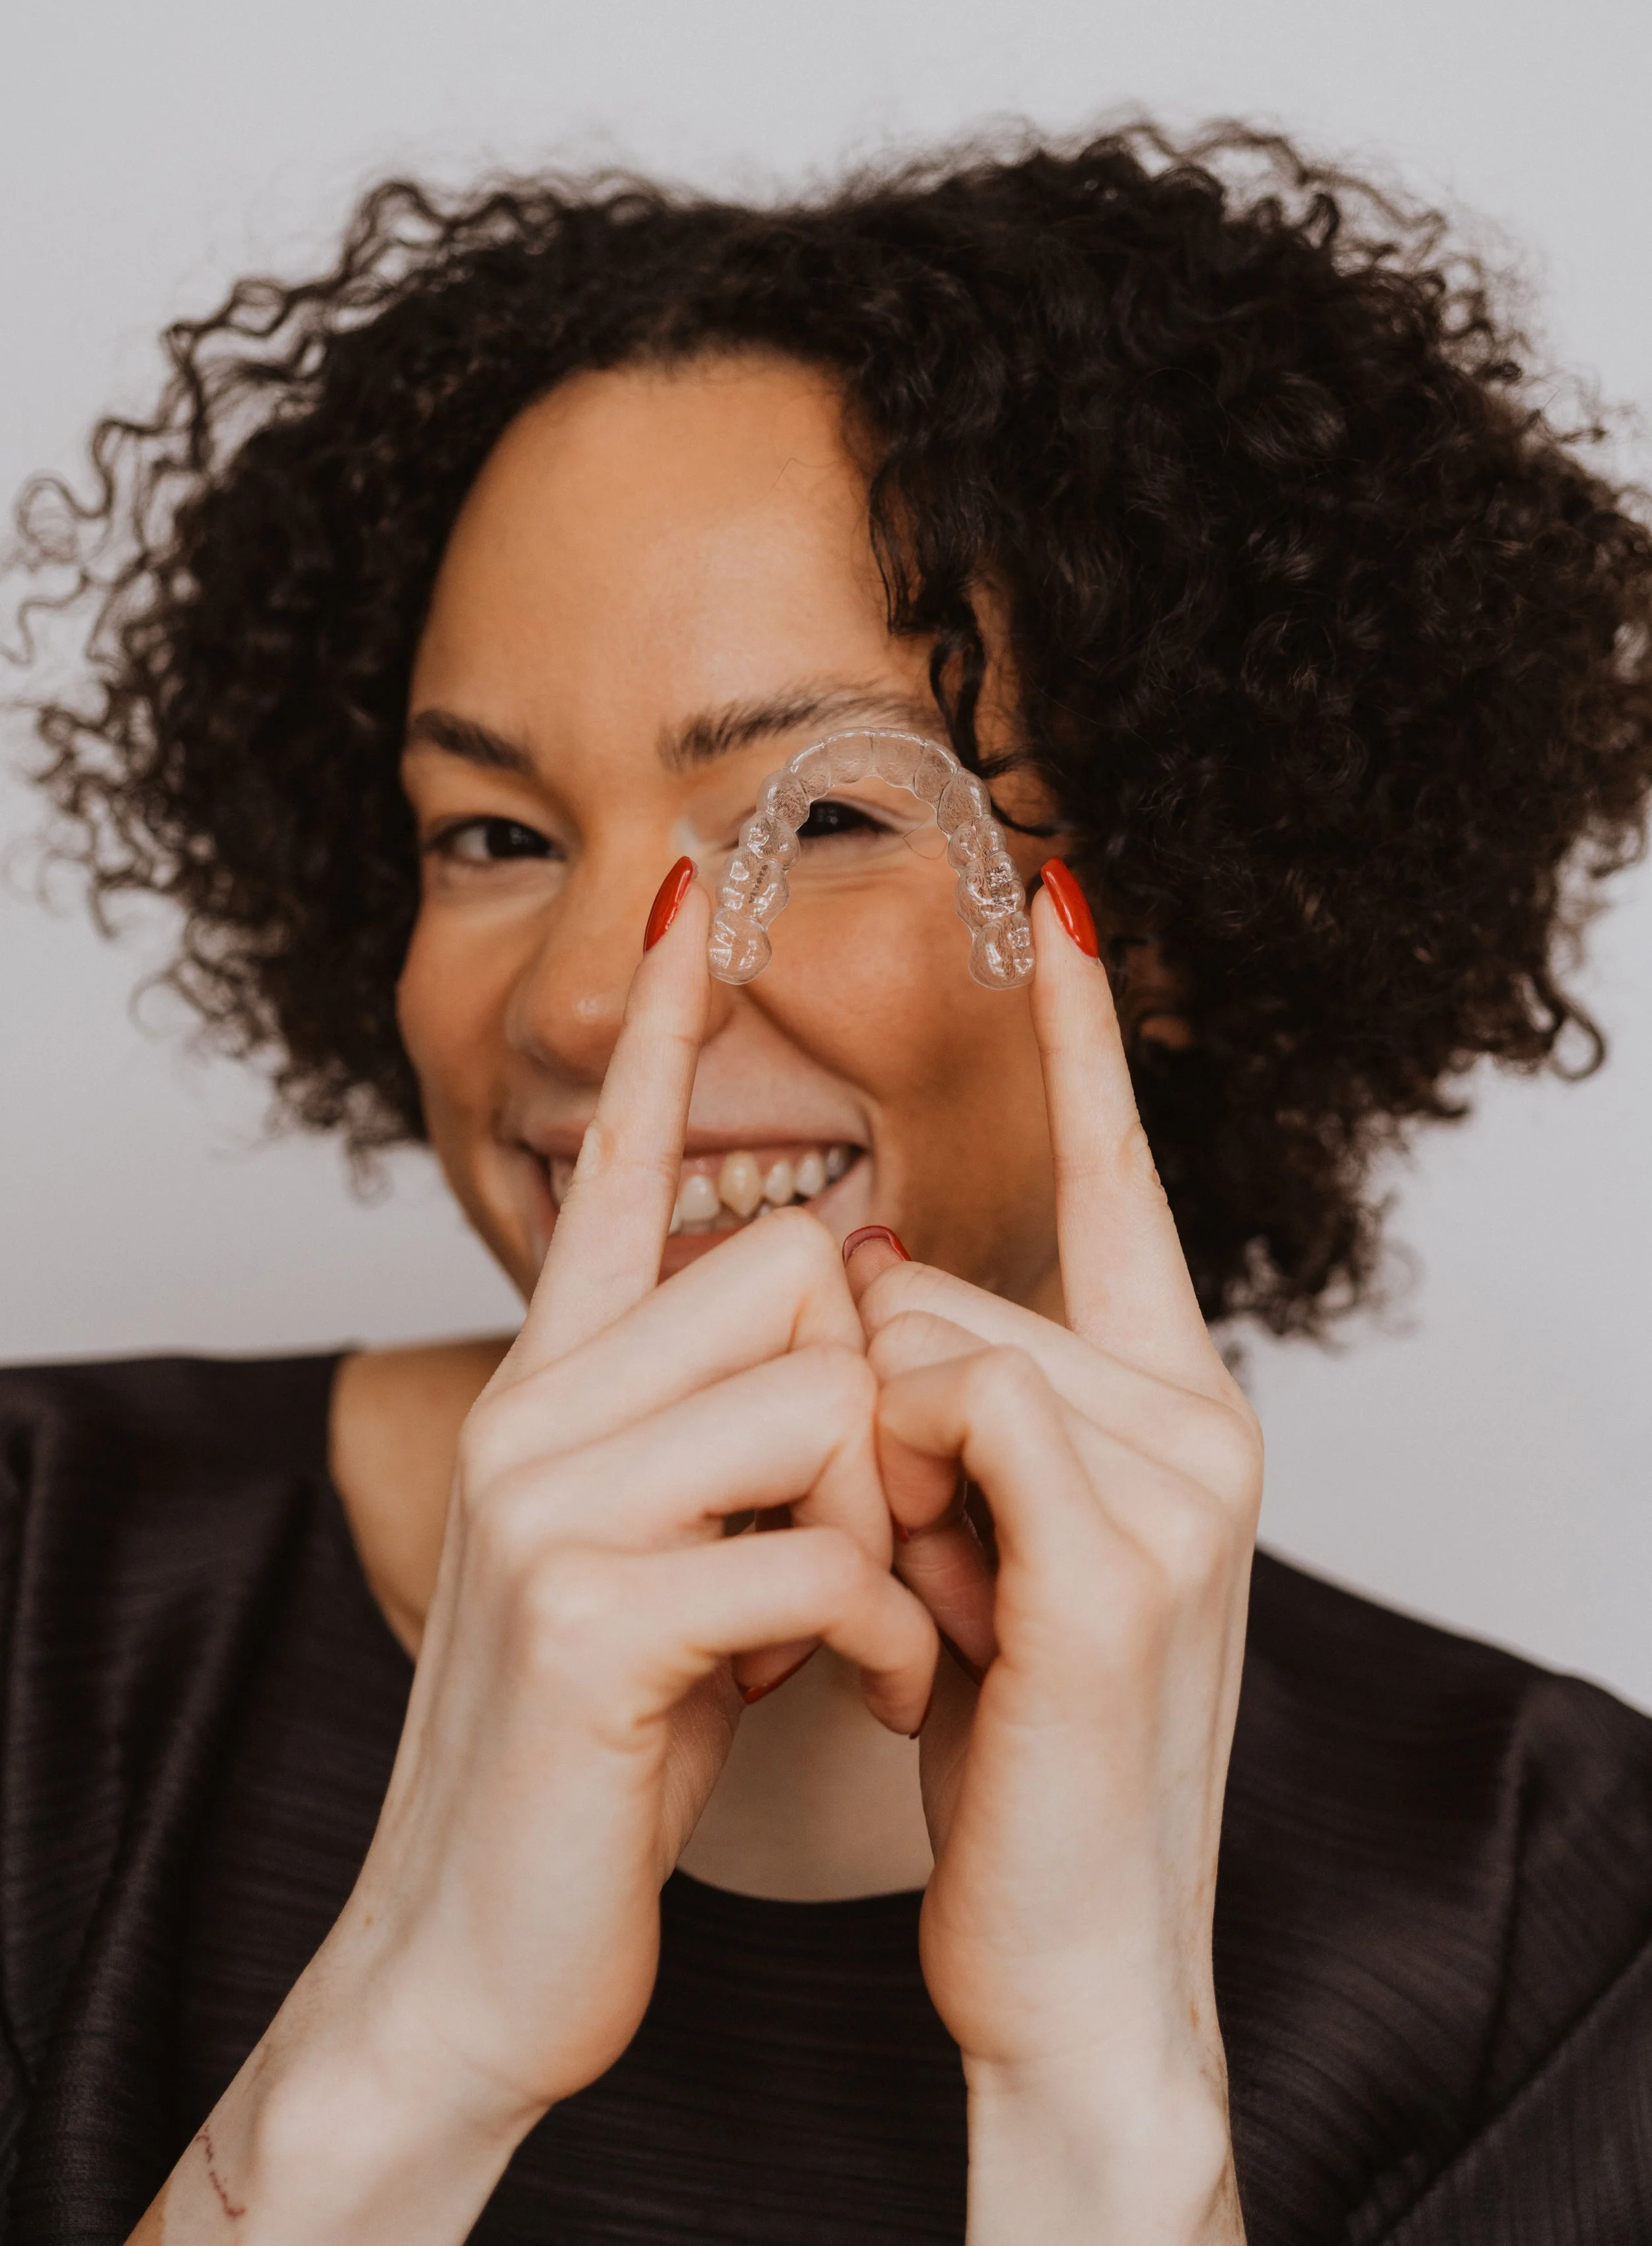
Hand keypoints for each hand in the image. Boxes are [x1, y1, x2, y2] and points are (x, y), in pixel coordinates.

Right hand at [144, 874, 933, 2243]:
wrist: (486, 1949)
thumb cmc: (619, 1740)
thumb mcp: (685, 1551)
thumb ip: (738, 1418)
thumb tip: (866, 1283)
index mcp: (560, 1382)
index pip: (610, 1163)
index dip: (659, 1028)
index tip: (694, 886)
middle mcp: (538, 1405)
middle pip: (801, 1268)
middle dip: (878, 1406)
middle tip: (864, 1546)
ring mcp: (550, 1498)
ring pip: (824, 1395)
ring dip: (892, 1534)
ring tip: (853, 1633)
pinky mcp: (591, 1608)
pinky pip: (825, 1546)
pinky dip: (886, 1633)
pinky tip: (853, 1699)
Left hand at [847, 876, 1260, 2242]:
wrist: (1069, 1953)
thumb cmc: (1010, 1747)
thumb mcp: (979, 1542)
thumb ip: (953, 1397)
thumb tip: (863, 1266)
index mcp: (1170, 1402)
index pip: (1120, 1184)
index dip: (1089, 1046)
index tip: (1068, 892)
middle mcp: (1199, 1416)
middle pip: (938, 1290)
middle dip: (870, 1428)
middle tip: (923, 1582)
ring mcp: (1175, 1481)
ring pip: (919, 1344)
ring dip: (871, 1484)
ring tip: (936, 1621)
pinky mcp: (1117, 1555)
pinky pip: (945, 1408)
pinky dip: (894, 1503)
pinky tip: (934, 1628)